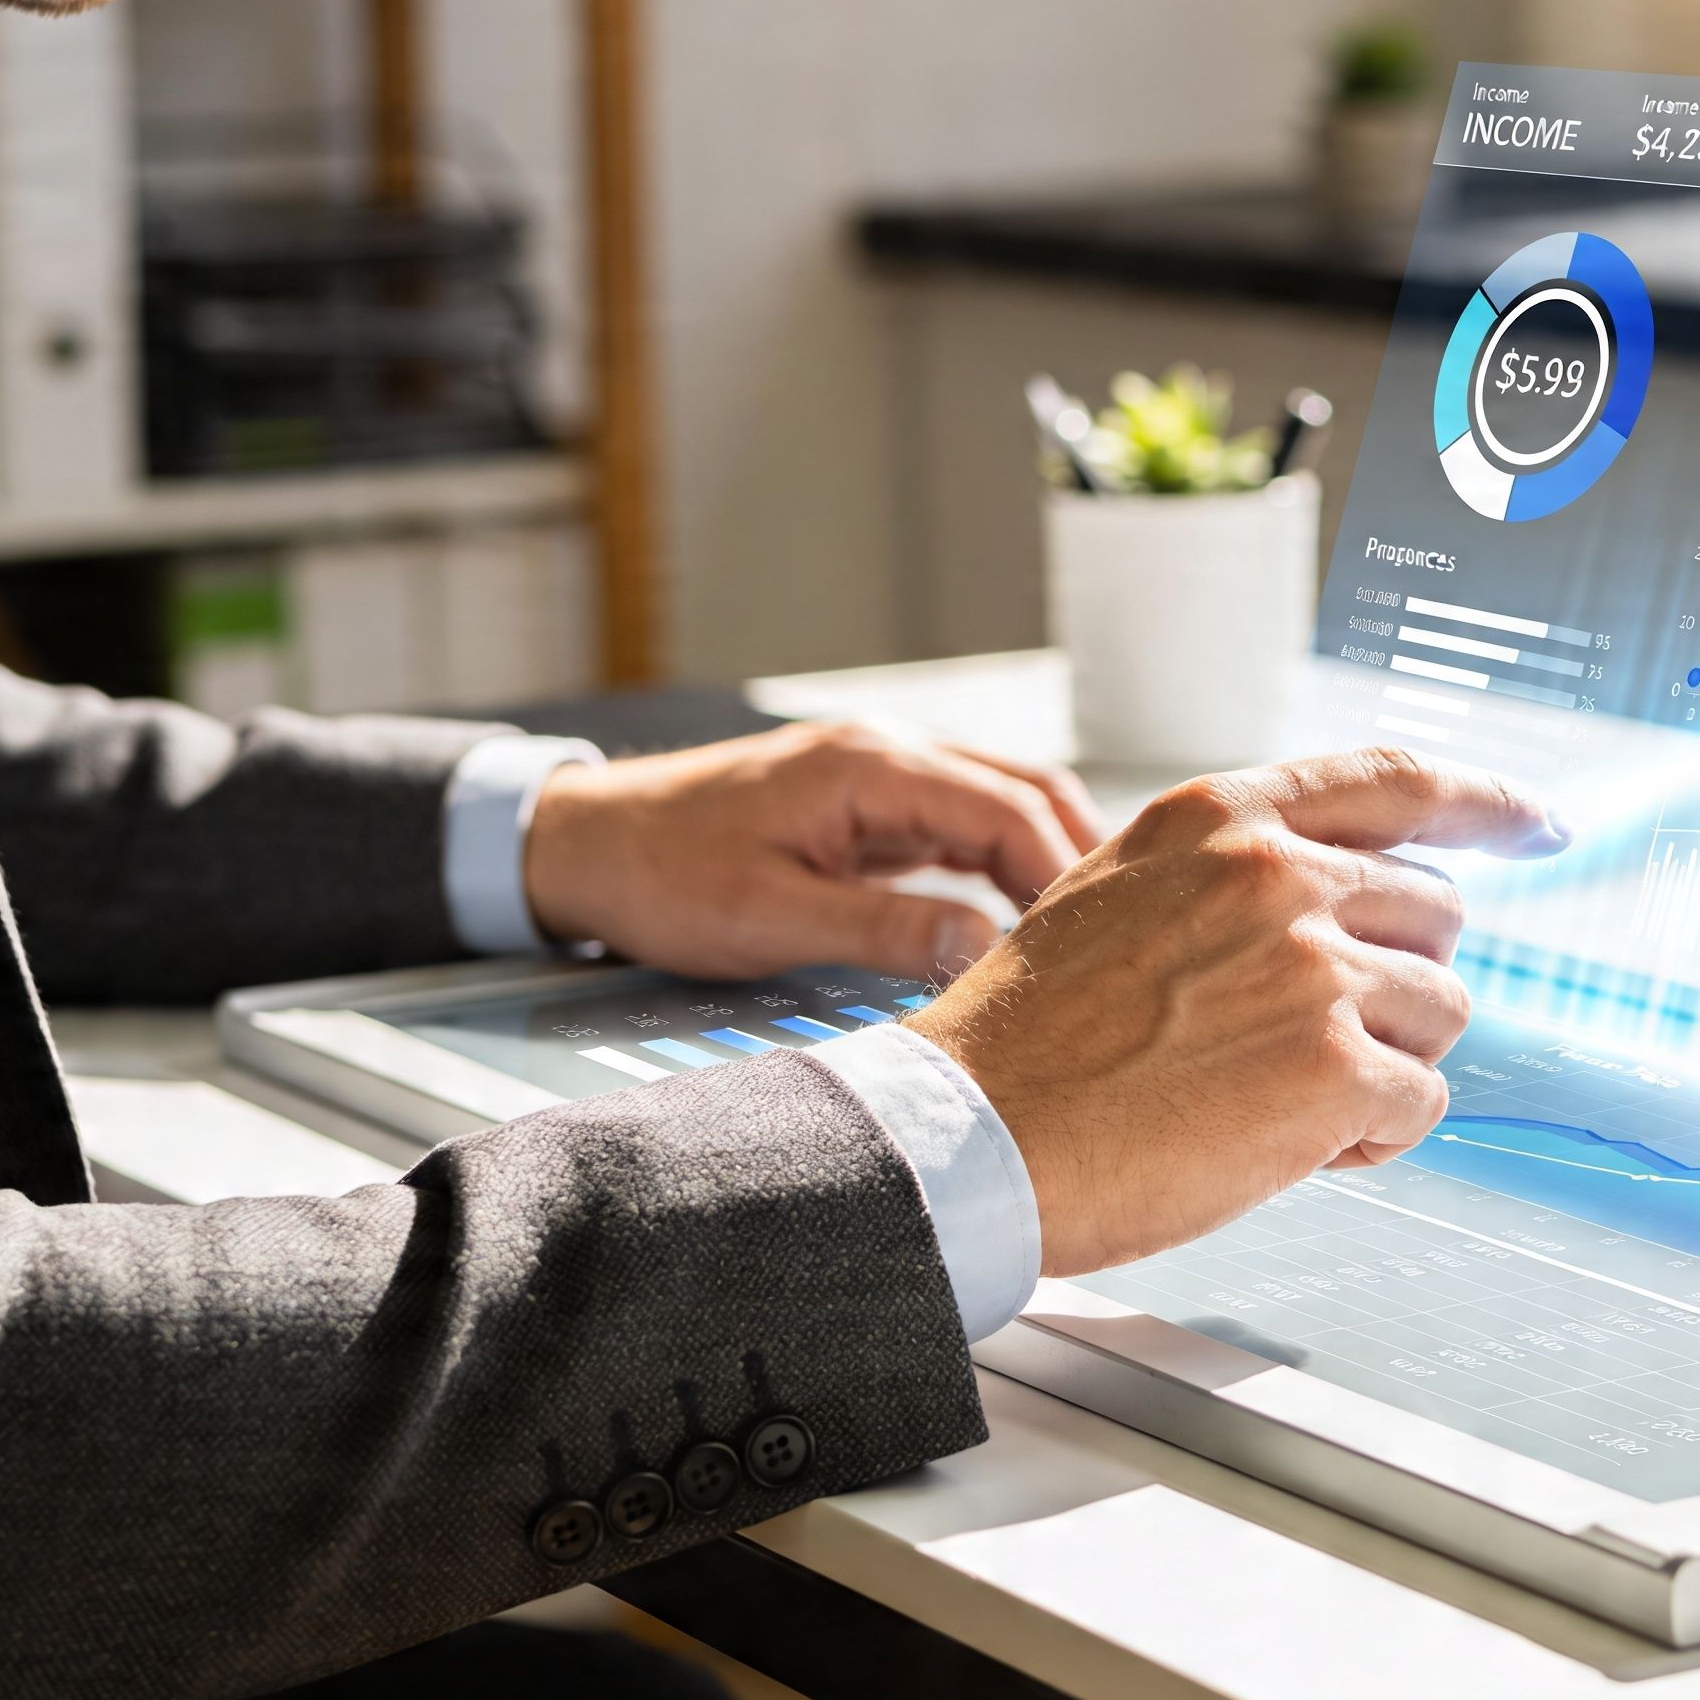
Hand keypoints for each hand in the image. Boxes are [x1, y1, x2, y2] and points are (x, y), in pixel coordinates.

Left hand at [520, 720, 1108, 978]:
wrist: (583, 845)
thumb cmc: (660, 875)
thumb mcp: (770, 918)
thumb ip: (884, 930)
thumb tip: (984, 945)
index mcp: (870, 767)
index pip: (1006, 809)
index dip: (1060, 873)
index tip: (1094, 938)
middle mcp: (884, 754)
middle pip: (1020, 789)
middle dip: (1074, 854)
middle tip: (1117, 930)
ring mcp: (874, 777)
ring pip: (993, 802)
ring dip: (1039, 857)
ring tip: (1079, 930)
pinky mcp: (861, 808)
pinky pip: (953, 825)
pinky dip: (995, 863)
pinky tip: (1013, 915)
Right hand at [905, 747, 1565, 1273]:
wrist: (971, 1136)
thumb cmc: (1028, 1040)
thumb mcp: (1117, 892)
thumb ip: (1230, 873)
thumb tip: (1337, 890)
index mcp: (1221, 817)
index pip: (1397, 780)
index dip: (1488, 802)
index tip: (1542, 824)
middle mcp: (1277, 872)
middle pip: (1435, 915)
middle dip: (1395, 985)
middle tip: (1303, 1047)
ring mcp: (1313, 965)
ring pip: (1443, 1010)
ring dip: (1386, 1066)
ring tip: (1277, 1102)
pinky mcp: (1334, 1066)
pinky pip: (1424, 1100)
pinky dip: (1374, 1138)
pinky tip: (1287, 1149)